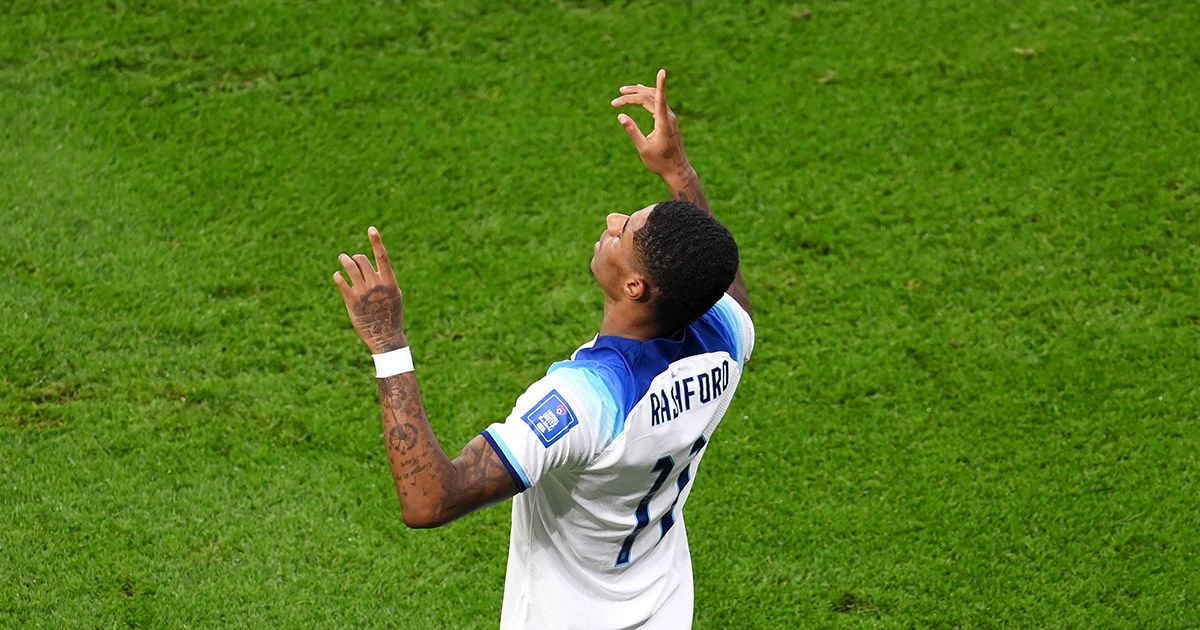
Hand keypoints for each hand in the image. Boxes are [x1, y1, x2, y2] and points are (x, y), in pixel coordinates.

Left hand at [333, 227, 407, 353]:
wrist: (385, 336)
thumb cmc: (391, 314)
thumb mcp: (394, 295)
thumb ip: (385, 279)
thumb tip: (375, 264)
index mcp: (389, 281)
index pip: (382, 256)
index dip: (377, 241)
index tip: (371, 229)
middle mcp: (376, 284)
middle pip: (362, 260)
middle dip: (355, 258)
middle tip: (351, 259)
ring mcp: (363, 292)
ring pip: (349, 268)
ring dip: (344, 260)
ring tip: (342, 258)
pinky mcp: (351, 300)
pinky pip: (341, 281)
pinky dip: (338, 276)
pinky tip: (337, 276)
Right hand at [611, 68, 693, 185]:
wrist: (677, 170)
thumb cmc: (660, 163)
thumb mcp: (643, 149)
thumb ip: (632, 131)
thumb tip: (621, 116)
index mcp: (663, 123)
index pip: (660, 99)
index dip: (661, 84)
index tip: (662, 71)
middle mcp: (669, 117)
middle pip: (651, 96)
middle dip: (634, 93)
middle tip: (619, 93)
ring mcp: (670, 118)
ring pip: (655, 98)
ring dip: (639, 93)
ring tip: (624, 91)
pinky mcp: (669, 120)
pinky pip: (658, 103)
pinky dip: (647, 97)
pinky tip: (639, 95)